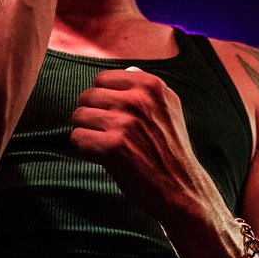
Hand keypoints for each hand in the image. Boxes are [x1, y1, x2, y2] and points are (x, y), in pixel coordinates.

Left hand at [71, 68, 221, 227]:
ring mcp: (124, 123)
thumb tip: (128, 70)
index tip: (116, 116)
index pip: (102, 79)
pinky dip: (84, 149)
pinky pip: (77, 137)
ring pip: (79, 116)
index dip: (104, 99)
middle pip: (87, 96)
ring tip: (107, 145)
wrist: (181, 187)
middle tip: (109, 133)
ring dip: (87, 132)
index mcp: (151, 85)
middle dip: (92, 115)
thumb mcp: (170, 109)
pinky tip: (102, 157)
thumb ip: (148, 88)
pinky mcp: (112, 147)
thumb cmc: (171, 149)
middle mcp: (138, 100)